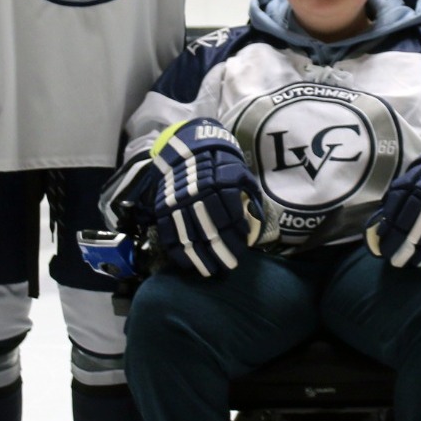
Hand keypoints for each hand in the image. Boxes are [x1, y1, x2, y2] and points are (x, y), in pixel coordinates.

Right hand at [146, 117, 265, 276]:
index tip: (244, 245)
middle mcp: (198, 195)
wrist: (187, 149)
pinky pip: (169, 235)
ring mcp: (178, 203)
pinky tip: (187, 265)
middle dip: (222, 252)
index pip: (230, 216)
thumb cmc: (219, 164)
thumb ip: (249, 194)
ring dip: (201, 257)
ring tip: (211, 271)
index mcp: (219, 184)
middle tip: (230, 266)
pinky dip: (178, 252)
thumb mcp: (239, 172)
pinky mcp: (163, 208)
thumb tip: (257, 219)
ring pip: (190, 236)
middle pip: (211, 231)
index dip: (238, 234)